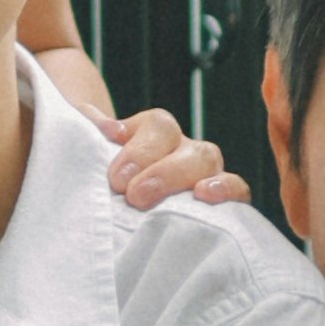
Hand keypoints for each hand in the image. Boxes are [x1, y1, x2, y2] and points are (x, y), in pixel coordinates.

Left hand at [98, 95, 239, 212]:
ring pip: (213, 165)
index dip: (140, 150)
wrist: (119, 198)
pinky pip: (237, 191)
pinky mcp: (220, 201)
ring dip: (204, 179)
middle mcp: (183, 149)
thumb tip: (97, 125)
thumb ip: (87, 135)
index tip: (117, 179)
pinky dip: (230, 193)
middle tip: (137, 196)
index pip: (159, 126)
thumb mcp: (90, 153)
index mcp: (154, 132)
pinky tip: (211, 201)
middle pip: (190, 149)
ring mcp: (205, 173)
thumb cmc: (104, 174)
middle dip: (166, 173)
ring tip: (196, 195)